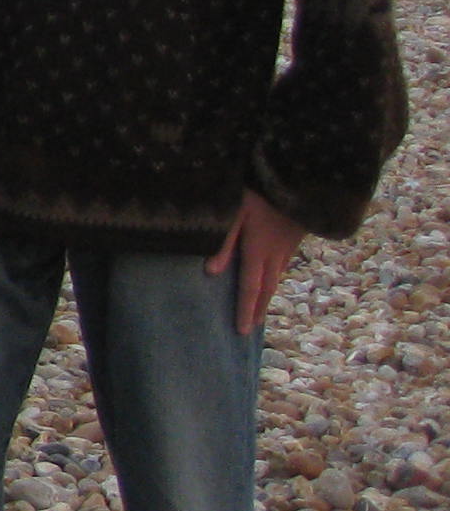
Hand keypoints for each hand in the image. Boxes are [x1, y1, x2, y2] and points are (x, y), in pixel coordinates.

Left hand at [208, 189, 303, 334]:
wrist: (299, 179)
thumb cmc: (260, 191)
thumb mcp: (234, 212)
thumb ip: (223, 241)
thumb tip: (211, 271)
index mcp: (259, 251)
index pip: (250, 288)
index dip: (246, 310)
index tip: (242, 331)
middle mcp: (276, 254)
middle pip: (267, 288)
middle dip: (258, 309)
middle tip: (252, 327)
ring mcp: (288, 247)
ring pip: (277, 277)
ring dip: (268, 295)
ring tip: (260, 308)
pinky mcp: (294, 238)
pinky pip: (282, 265)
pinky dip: (274, 278)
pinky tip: (270, 278)